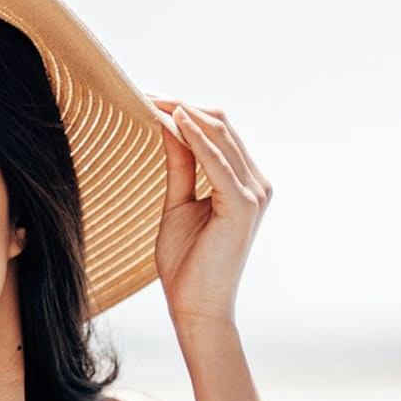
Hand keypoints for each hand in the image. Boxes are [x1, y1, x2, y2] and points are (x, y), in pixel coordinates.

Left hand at [151, 99, 271, 326]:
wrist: (196, 307)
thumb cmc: (187, 264)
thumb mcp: (178, 202)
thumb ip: (180, 164)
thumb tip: (169, 124)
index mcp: (244, 182)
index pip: (218, 131)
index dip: (185, 110)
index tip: (149, 97)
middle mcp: (256, 182)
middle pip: (221, 125)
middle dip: (182, 106)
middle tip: (144, 93)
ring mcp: (254, 192)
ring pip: (220, 135)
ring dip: (185, 114)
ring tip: (152, 100)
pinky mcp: (243, 205)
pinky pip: (218, 161)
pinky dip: (196, 138)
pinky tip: (173, 121)